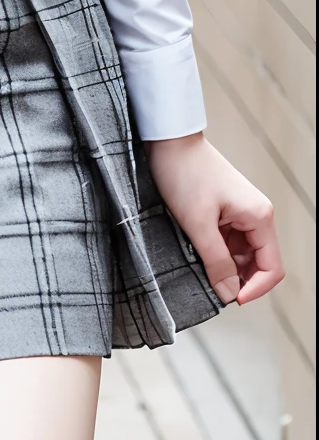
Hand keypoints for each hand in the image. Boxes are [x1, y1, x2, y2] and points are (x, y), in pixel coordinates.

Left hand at [147, 133, 283, 305]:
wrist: (167, 140)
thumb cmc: (183, 172)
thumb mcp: (197, 223)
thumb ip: (216, 261)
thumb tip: (230, 294)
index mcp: (260, 217)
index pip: (272, 268)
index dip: (254, 290)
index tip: (229, 299)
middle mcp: (256, 215)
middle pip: (257, 264)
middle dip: (236, 278)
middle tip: (208, 283)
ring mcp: (240, 213)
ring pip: (240, 254)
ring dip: (222, 264)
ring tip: (197, 262)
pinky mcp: (224, 211)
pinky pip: (226, 242)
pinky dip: (214, 251)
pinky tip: (195, 249)